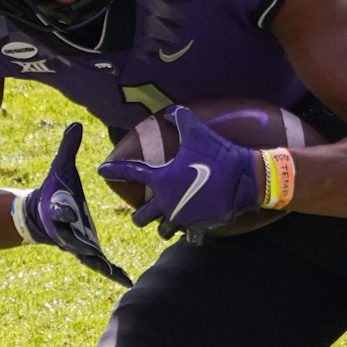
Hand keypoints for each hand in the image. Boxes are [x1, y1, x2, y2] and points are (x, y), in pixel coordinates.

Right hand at [23, 122, 133, 287]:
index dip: (61, 209)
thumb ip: (68, 148)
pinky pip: (100, 264)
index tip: (65, 208)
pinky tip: (127, 281)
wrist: (42, 215)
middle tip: (94, 251)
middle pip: (72, 238)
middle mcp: (65, 230)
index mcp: (57, 210)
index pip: (58, 210)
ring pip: (88, 256)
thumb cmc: (54, 190)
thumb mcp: (60, 169)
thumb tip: (76, 123)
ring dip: (101, 265)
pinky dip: (111, 273)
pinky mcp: (86, 251)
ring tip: (118, 276)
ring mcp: (75, 244)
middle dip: (81, 243)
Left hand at [97, 106, 260, 239]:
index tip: (102, 171)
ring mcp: (183, 217)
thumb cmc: (217, 155)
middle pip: (141, 217)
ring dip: (163, 226)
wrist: (244, 179)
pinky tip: (193, 229)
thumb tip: (171, 110)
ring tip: (168, 221)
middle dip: (140, 215)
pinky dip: (191, 233)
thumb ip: (181, 119)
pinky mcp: (199, 226)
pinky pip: (190, 236)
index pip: (130, 173)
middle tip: (143, 210)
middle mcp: (167, 203)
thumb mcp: (197, 132)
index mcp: (161, 180)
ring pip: (163, 231)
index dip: (113, 170)